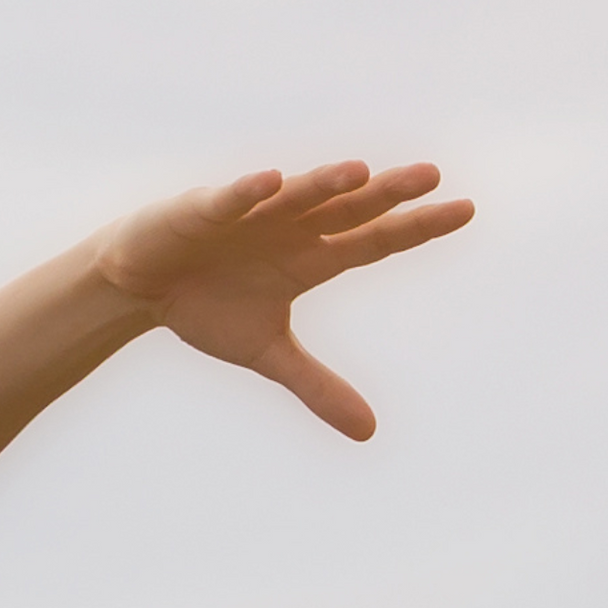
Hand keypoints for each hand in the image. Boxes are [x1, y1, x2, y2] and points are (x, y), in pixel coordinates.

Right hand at [90, 160, 475, 440]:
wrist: (141, 285)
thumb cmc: (209, 307)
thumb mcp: (268, 353)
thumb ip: (319, 386)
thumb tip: (371, 433)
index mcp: (312, 258)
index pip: (376, 241)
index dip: (418, 228)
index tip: (466, 210)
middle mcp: (291, 227)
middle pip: (348, 208)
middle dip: (386, 194)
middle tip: (432, 176)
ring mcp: (251, 213)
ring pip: (295, 195)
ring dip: (324, 185)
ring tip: (359, 174)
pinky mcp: (203, 209)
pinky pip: (230, 200)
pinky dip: (247, 194)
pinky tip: (270, 182)